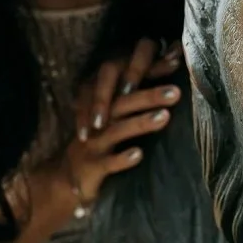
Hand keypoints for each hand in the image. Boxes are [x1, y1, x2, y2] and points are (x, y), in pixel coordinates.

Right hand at [14, 39, 184, 242]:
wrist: (66, 178)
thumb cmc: (103, 143)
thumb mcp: (120, 118)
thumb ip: (144, 96)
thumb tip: (175, 63)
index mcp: (107, 105)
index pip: (125, 83)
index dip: (146, 73)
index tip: (174, 64)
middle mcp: (100, 120)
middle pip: (122, 102)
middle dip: (149, 96)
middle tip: (176, 92)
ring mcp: (94, 143)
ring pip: (116, 129)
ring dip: (140, 122)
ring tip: (165, 117)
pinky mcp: (92, 167)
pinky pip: (107, 162)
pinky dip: (121, 158)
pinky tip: (138, 154)